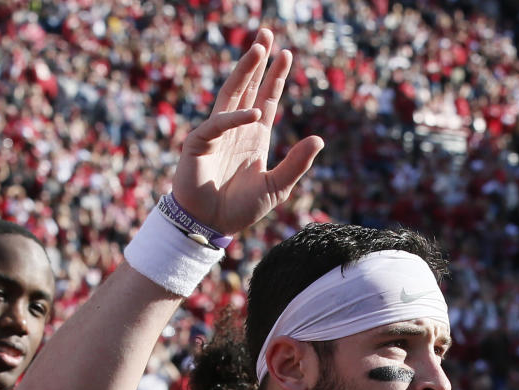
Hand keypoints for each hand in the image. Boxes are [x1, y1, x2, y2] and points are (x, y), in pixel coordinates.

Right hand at [172, 28, 322, 236]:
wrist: (210, 227)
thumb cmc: (240, 210)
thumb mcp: (276, 187)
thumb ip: (296, 164)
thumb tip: (319, 139)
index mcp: (254, 137)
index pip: (266, 98)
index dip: (275, 77)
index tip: (286, 54)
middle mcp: (236, 129)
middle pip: (247, 87)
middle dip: (257, 61)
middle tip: (266, 33)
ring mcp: (216, 133)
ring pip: (231, 94)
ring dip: (244, 71)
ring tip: (258, 48)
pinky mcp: (199, 144)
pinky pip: (217, 125)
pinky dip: (235, 118)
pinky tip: (254, 113)